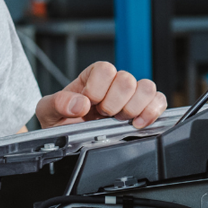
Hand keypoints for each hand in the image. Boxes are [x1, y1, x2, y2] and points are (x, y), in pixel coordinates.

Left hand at [35, 61, 166, 129]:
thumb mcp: (48, 110)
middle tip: (103, 115)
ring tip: (120, 120)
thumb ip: (57, 103)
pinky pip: (159, 101)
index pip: (105, 69)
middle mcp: (112, 83)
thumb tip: (80, 103)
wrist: (67, 137)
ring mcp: (129, 95)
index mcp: (91, 77)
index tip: (90, 104)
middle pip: (127, 80)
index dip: (98, 89)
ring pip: (147, 88)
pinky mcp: (143, 107)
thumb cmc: (60, 120)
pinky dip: (152, 113)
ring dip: (134, 108)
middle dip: (114, 103)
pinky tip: (137, 123)